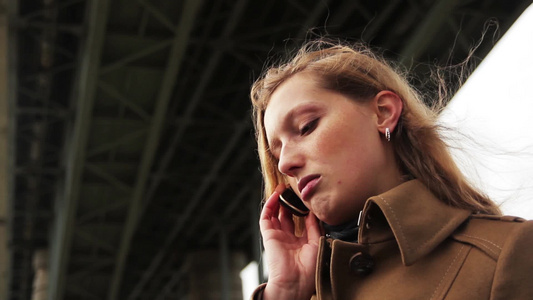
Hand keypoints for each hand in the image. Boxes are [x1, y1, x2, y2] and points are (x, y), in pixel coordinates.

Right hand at [260, 184, 320, 299]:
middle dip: (290, 202)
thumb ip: (315, 226)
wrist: (295, 282)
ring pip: (275, 214)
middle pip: (287, 215)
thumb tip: (314, 211)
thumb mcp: (317, 243)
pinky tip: (276, 195)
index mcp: (300, 242)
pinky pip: (266, 217)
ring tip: (284, 187)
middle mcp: (288, 238)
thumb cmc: (309, 269)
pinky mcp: (268, 235)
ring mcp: (277, 236)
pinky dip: (269, 205)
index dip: (303, 209)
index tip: (308, 197)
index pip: (301, 221)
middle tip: (295, 188)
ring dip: (278, 200)